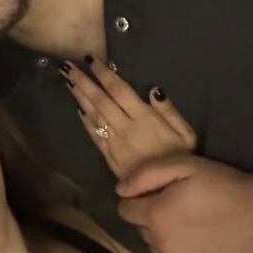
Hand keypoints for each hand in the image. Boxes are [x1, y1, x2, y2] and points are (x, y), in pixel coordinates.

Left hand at [61, 57, 195, 176]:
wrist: (166, 193)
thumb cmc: (179, 159)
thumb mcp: (186, 134)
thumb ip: (169, 111)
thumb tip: (154, 89)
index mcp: (144, 118)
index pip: (119, 90)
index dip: (103, 74)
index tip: (91, 60)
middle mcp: (125, 127)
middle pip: (100, 100)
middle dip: (83, 81)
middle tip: (67, 66)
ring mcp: (114, 142)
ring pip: (93, 115)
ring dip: (79, 97)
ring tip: (68, 81)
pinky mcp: (108, 156)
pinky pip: (94, 136)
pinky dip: (85, 122)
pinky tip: (77, 110)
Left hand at [117, 154, 252, 252]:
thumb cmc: (221, 185)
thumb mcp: (183, 166)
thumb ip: (145, 175)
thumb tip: (119, 190)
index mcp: (155, 216)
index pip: (126, 211)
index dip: (137, 201)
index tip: (154, 196)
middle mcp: (162, 245)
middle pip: (143, 230)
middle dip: (153, 219)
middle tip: (178, 208)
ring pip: (157, 249)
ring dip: (166, 238)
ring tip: (191, 226)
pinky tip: (198, 245)